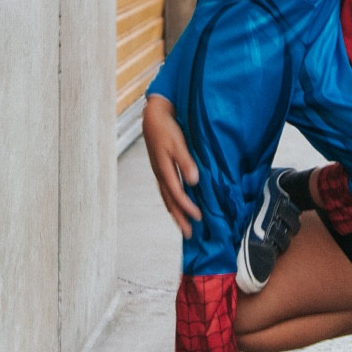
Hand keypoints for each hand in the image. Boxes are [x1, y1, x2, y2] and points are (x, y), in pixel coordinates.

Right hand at [142, 95, 199, 236]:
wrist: (153, 117)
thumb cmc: (166, 128)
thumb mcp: (178, 143)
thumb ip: (185, 162)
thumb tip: (193, 181)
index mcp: (164, 170)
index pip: (177, 194)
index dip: (187, 207)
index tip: (198, 217)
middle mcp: (160, 174)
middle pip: (170, 201)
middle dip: (179, 218)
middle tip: (188, 234)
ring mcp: (159, 172)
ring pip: (167, 197)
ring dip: (175, 212)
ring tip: (183, 225)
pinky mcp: (160, 169)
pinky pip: (166, 190)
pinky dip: (172, 201)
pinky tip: (177, 204)